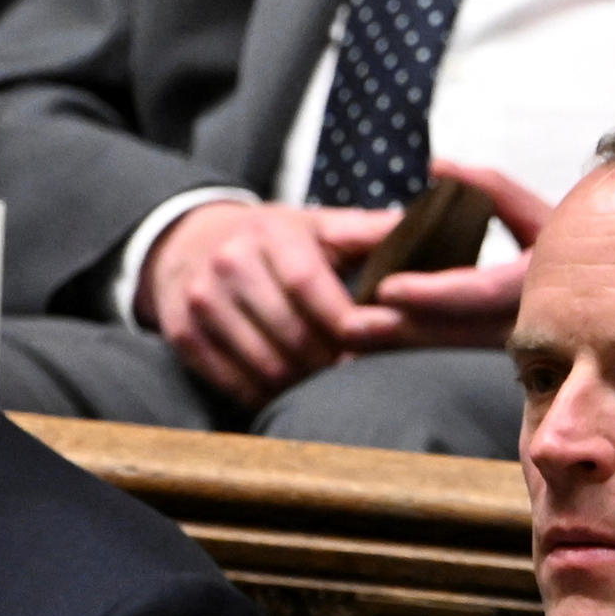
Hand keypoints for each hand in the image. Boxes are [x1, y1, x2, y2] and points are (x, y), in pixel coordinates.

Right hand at [138, 196, 403, 407]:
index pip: (309, 285)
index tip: (384, 339)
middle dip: (334, 361)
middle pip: (292, 334)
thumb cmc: (276, 241)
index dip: (348, 321)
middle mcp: (229, 263)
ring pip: (267, 366)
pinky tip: (291, 391)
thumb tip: (432, 220)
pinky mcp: (182, 333)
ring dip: (306, 385)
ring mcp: (201, 300)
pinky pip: (234, 383)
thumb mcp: (320, 226)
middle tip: (361, 371)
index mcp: (270, 233)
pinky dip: (268, 395)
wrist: (192, 241)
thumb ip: (371, 231)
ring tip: (331, 383)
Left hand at [334, 161, 554, 349]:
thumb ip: (491, 187)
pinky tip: (383, 351)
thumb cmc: (583, 245)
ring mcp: (527, 349)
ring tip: (354, 343)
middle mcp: (535, 322)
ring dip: (405, 347)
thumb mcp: (541, 211)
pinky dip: (422, 350)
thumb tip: (438, 165)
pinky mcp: (514, 363)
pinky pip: (461, 356)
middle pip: (458, 332)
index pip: (479, 292)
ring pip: (457, 350)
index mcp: (541, 281)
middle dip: (402, 330)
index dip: (431, 292)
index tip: (386, 288)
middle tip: (350, 326)